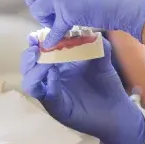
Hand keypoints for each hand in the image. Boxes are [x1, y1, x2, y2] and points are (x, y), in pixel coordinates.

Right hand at [21, 36, 144, 143]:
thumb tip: (95, 32)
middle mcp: (51, 79)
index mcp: (58, 66)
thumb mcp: (102, 62)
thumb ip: (99, 46)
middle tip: (35, 47)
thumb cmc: (106, 85)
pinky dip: (46, 83)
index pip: (39, 53)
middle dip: (29, 55)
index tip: (36, 34)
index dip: (35, 43)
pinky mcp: (56, 106)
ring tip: (43, 61)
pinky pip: (44, 95)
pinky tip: (53, 74)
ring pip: (30, 81)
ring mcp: (52, 93)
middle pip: (29, 67)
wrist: (116, 110)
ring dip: (34, 69)